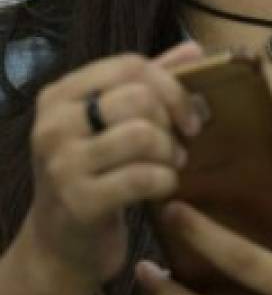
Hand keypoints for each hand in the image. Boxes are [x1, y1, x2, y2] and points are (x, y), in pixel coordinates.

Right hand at [12, 41, 203, 294]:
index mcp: (61, 94)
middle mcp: (53, 124)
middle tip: (179, 143)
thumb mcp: (112, 122)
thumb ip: (150, 82)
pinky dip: (165, 180)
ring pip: (141, 135)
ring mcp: (62, 164)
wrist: (61, 245)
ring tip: (171, 164)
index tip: (190, 112)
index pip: (129, 65)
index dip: (171, 85)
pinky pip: (142, 177)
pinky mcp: (79, 202)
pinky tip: (164, 186)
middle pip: (137, 97)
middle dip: (171, 120)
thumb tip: (194, 49)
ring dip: (170, 152)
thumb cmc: (95, 172)